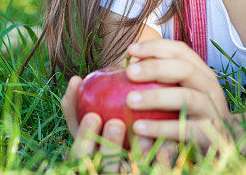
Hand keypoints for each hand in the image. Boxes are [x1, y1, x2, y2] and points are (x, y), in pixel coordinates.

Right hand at [62, 60, 177, 169]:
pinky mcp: (151, 172)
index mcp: (88, 160)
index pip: (81, 154)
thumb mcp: (86, 122)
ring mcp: (129, 173)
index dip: (85, 137)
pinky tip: (169, 140)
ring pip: (133, 168)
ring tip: (143, 132)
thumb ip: (77, 105)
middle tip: (116, 123)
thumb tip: (76, 79)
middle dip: (110, 145)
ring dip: (138, 151)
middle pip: (106, 166)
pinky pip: (157, 167)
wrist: (128, 158)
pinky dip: (162, 155)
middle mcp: (107, 171)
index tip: (93, 116)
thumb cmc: (102, 129)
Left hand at [124, 39, 231, 151]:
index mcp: (201, 72)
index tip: (131, 50)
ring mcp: (211, 109)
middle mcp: (209, 87)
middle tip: (129, 72)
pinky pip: (183, 129)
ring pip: (186, 98)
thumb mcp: (181, 92)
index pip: (181, 51)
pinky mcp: (208, 134)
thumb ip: (162, 80)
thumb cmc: (191, 114)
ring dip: (156, 97)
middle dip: (156, 68)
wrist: (221, 142)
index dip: (156, 47)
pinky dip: (160, 128)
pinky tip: (139, 128)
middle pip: (185, 69)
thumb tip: (127, 67)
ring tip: (130, 100)